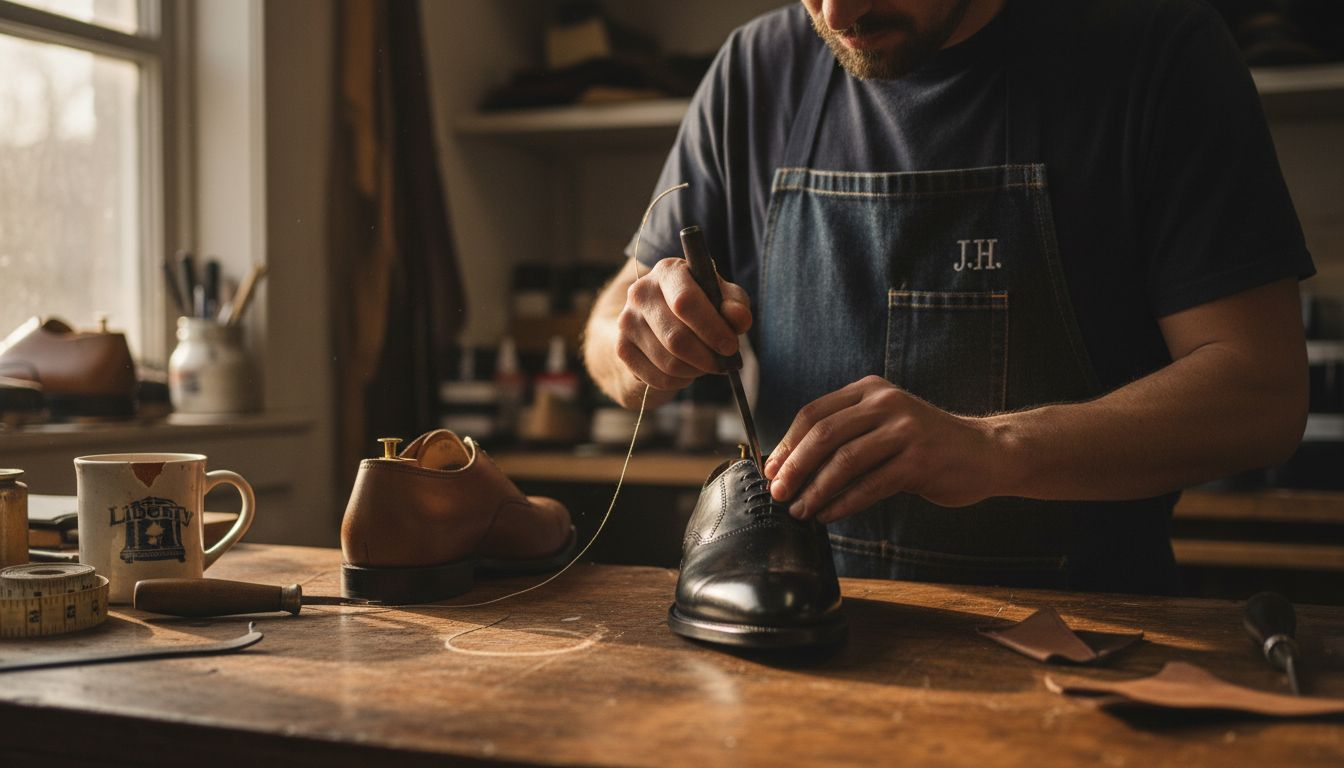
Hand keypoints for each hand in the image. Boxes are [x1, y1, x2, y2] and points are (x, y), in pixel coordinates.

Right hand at [614, 258, 751, 390]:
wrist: (657, 321)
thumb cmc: (699, 305)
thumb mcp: (722, 298)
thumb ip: (735, 304)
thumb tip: (737, 318)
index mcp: (668, 271)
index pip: (684, 302)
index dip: (711, 328)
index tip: (730, 346)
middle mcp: (640, 292)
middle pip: (676, 338)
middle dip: (707, 357)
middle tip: (723, 363)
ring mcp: (627, 321)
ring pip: (669, 362)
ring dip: (695, 370)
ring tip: (705, 364)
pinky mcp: (622, 348)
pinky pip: (657, 378)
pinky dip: (679, 381)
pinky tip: (686, 370)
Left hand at [764, 376, 1003, 522]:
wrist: (985, 452)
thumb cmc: (925, 443)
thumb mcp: (885, 424)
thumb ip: (847, 433)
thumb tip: (792, 464)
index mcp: (870, 391)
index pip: (814, 413)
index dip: (788, 443)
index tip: (771, 470)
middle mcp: (886, 404)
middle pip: (824, 435)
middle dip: (795, 467)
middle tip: (778, 493)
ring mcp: (905, 431)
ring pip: (845, 461)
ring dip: (816, 490)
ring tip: (800, 510)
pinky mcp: (920, 461)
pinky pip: (871, 485)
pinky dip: (844, 503)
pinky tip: (828, 515)